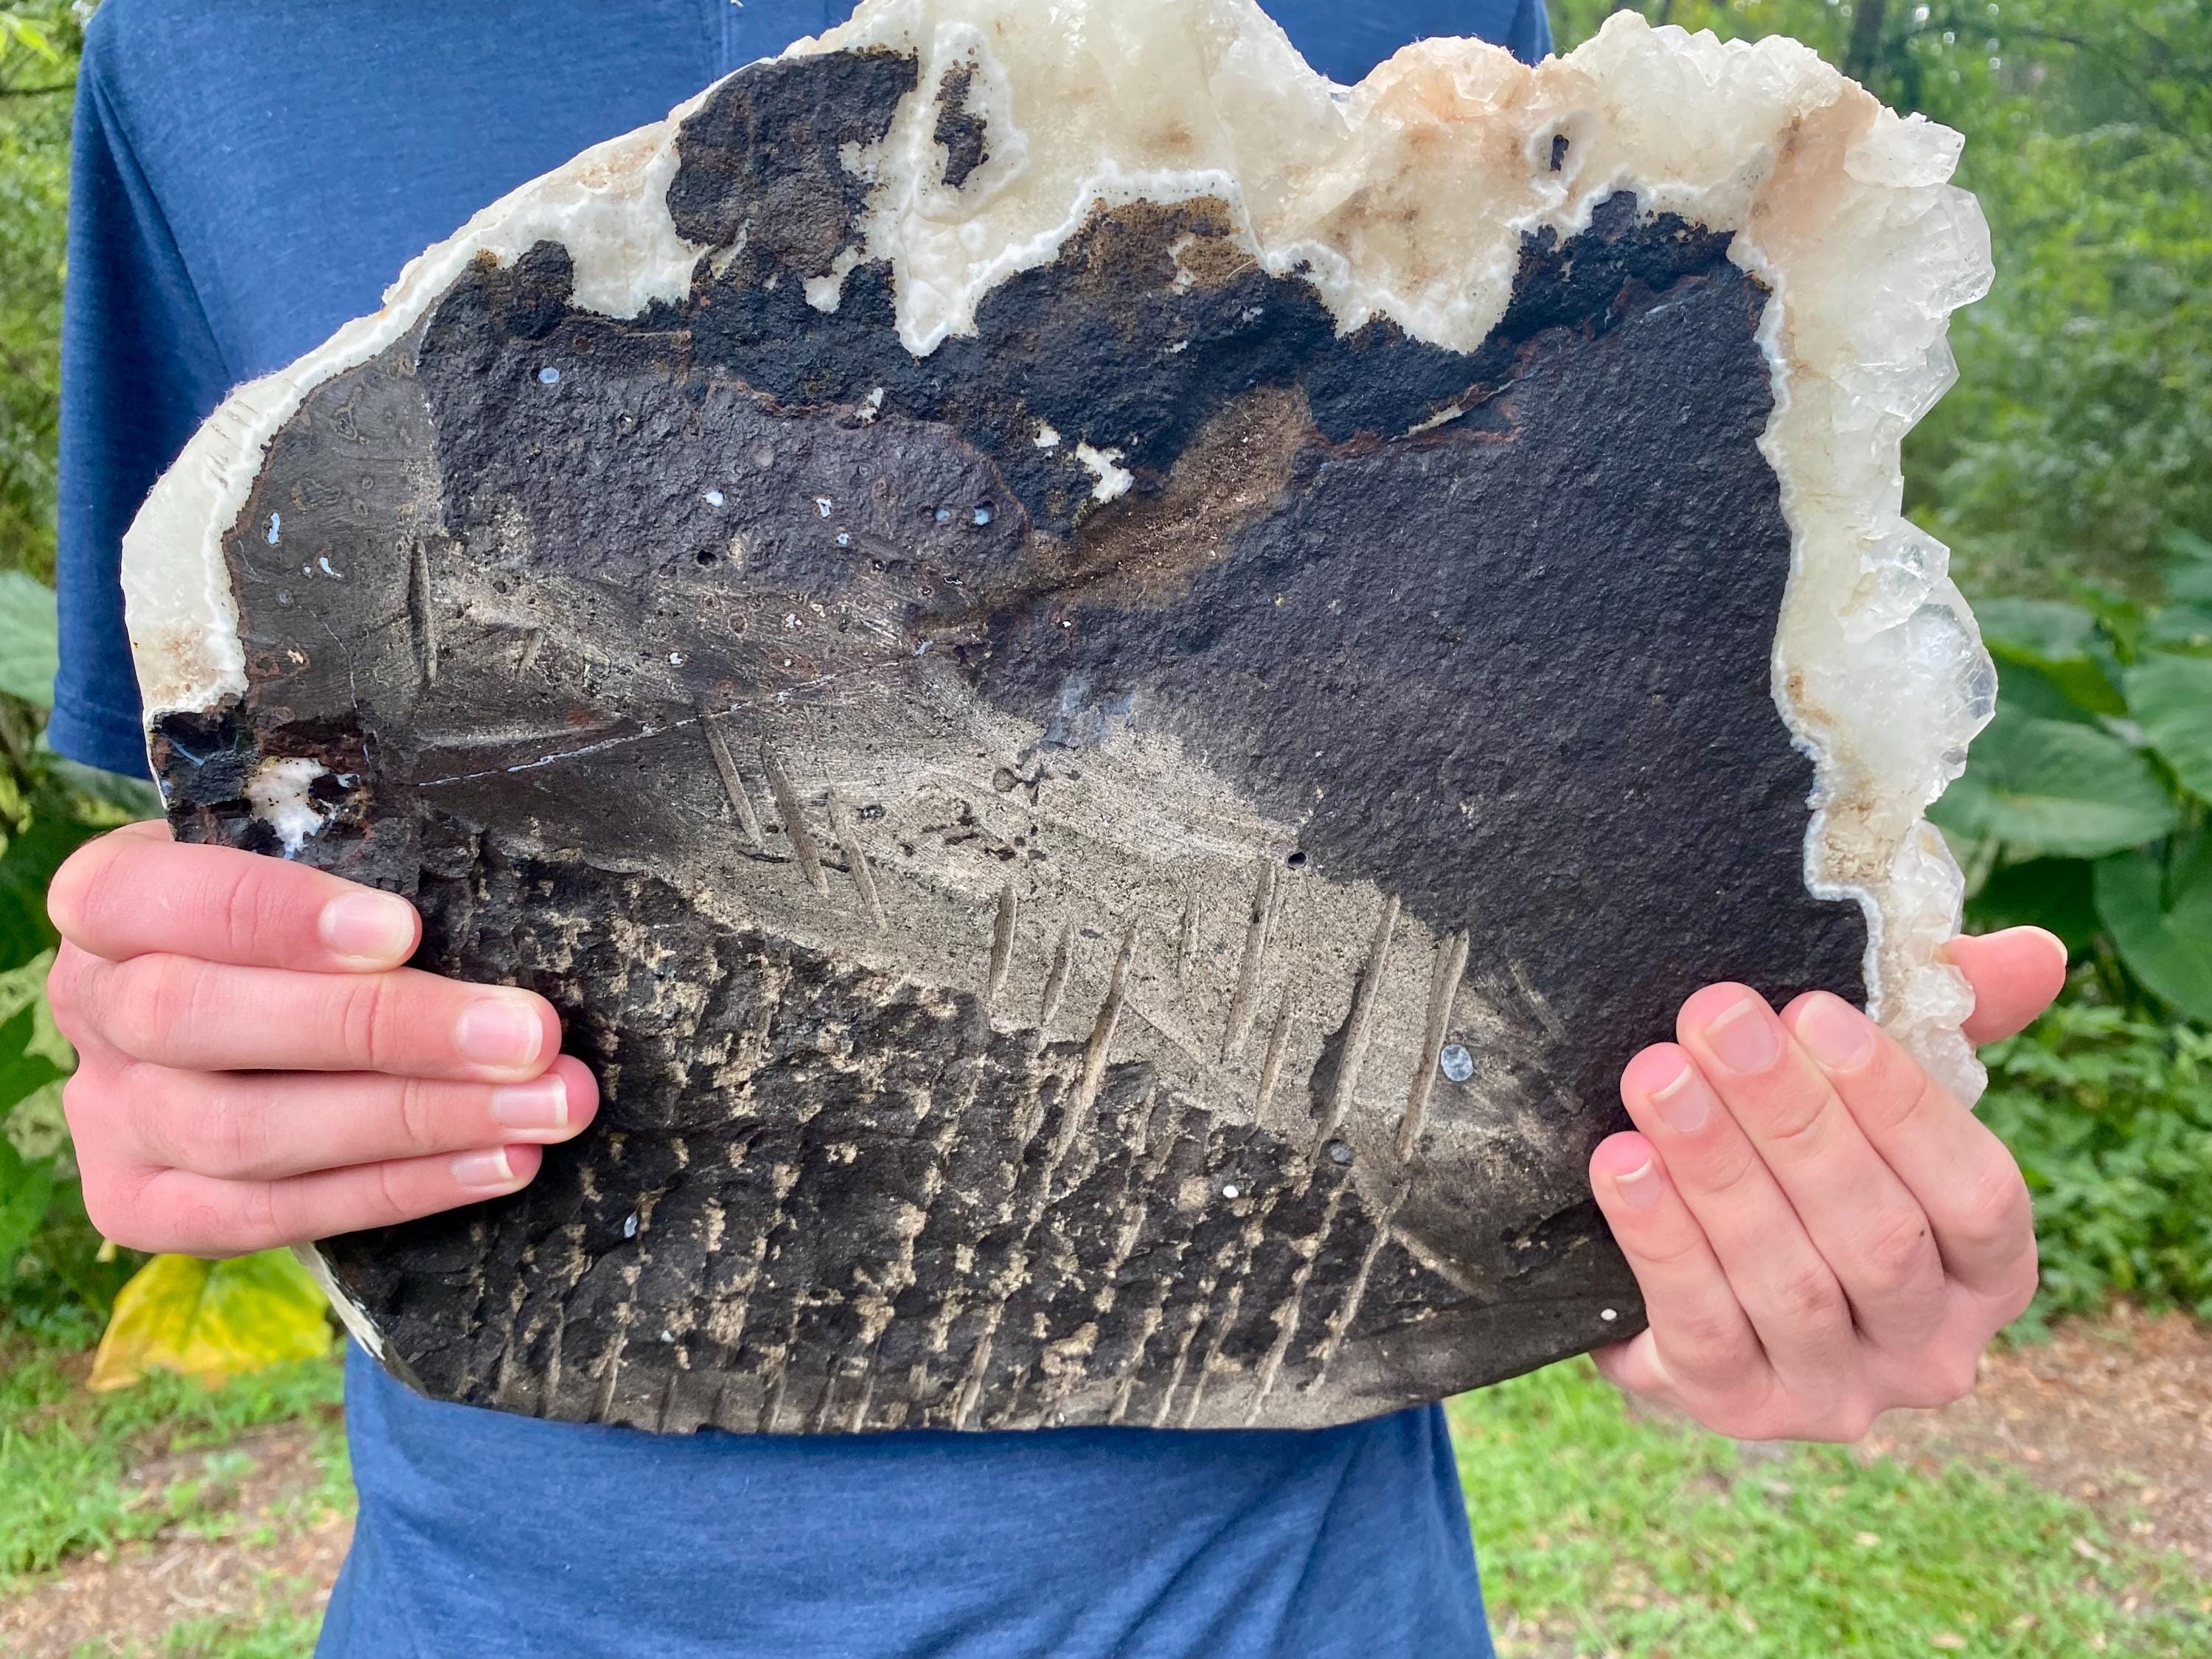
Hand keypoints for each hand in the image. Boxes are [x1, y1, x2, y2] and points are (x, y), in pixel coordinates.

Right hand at [47, 820, 596, 1255]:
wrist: (246, 1005)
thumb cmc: (306, 911)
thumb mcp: (313, 857)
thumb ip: (365, 863)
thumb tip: (504, 900)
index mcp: (109, 896)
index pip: (166, 897)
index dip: (278, 918)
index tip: (404, 930)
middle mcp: (92, 1004)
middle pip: (205, 1022)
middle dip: (384, 1031)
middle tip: (529, 1034)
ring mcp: (106, 1116)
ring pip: (244, 1133)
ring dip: (417, 1121)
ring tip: (547, 1106)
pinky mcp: (141, 1206)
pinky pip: (267, 1215)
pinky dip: (396, 1191)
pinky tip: (500, 1163)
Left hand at [1587, 928, 2065, 1441]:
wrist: (1684, 1271)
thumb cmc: (1803, 1157)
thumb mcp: (1867, 1089)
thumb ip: (1946, 1022)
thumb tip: (2034, 953)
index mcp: (1988, 1271)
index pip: (1976, 1194)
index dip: (1898, 1103)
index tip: (1813, 1011)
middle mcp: (1931, 1349)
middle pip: (1874, 1236)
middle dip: (1787, 1118)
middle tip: (1713, 1021)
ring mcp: (1836, 1394)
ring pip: (1785, 1283)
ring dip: (1715, 1169)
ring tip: (1655, 1076)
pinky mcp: (1735, 1410)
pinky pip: (1699, 1326)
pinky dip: (1659, 1240)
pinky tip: (1621, 1163)